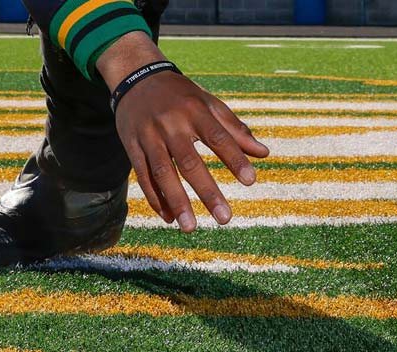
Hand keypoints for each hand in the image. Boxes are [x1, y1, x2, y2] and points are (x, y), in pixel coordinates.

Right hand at [97, 34, 269, 232]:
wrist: (137, 78)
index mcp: (194, 111)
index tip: (250, 181)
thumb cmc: (181, 95)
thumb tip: (264, 154)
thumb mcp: (209, 104)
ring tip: (191, 228)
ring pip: (163, 173)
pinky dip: (156, 198)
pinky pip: (143, 176)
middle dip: (207, 192)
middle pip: (189, 161)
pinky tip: (169, 218)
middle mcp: (170, 124)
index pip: (218, 137)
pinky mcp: (132, 146)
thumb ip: (235, 130)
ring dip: (177, 202)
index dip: (234, 159)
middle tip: (225, 218)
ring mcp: (149, 136)